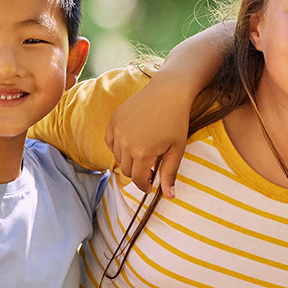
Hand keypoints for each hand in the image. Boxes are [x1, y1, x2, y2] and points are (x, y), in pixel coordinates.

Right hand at [106, 77, 192, 198]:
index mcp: (142, 153)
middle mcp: (126, 143)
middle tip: (151, 168)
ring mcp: (118, 131)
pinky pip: (110, 142)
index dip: (145, 186)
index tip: (151, 186)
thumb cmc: (176, 121)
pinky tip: (131, 143)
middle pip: (127, 170)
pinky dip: (118, 147)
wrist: (168, 92)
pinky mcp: (114, 120)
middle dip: (139, 173)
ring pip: (118, 157)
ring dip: (129, 159)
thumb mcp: (177, 149)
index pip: (138, 179)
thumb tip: (169, 196)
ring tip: (144, 153)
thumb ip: (170, 173)